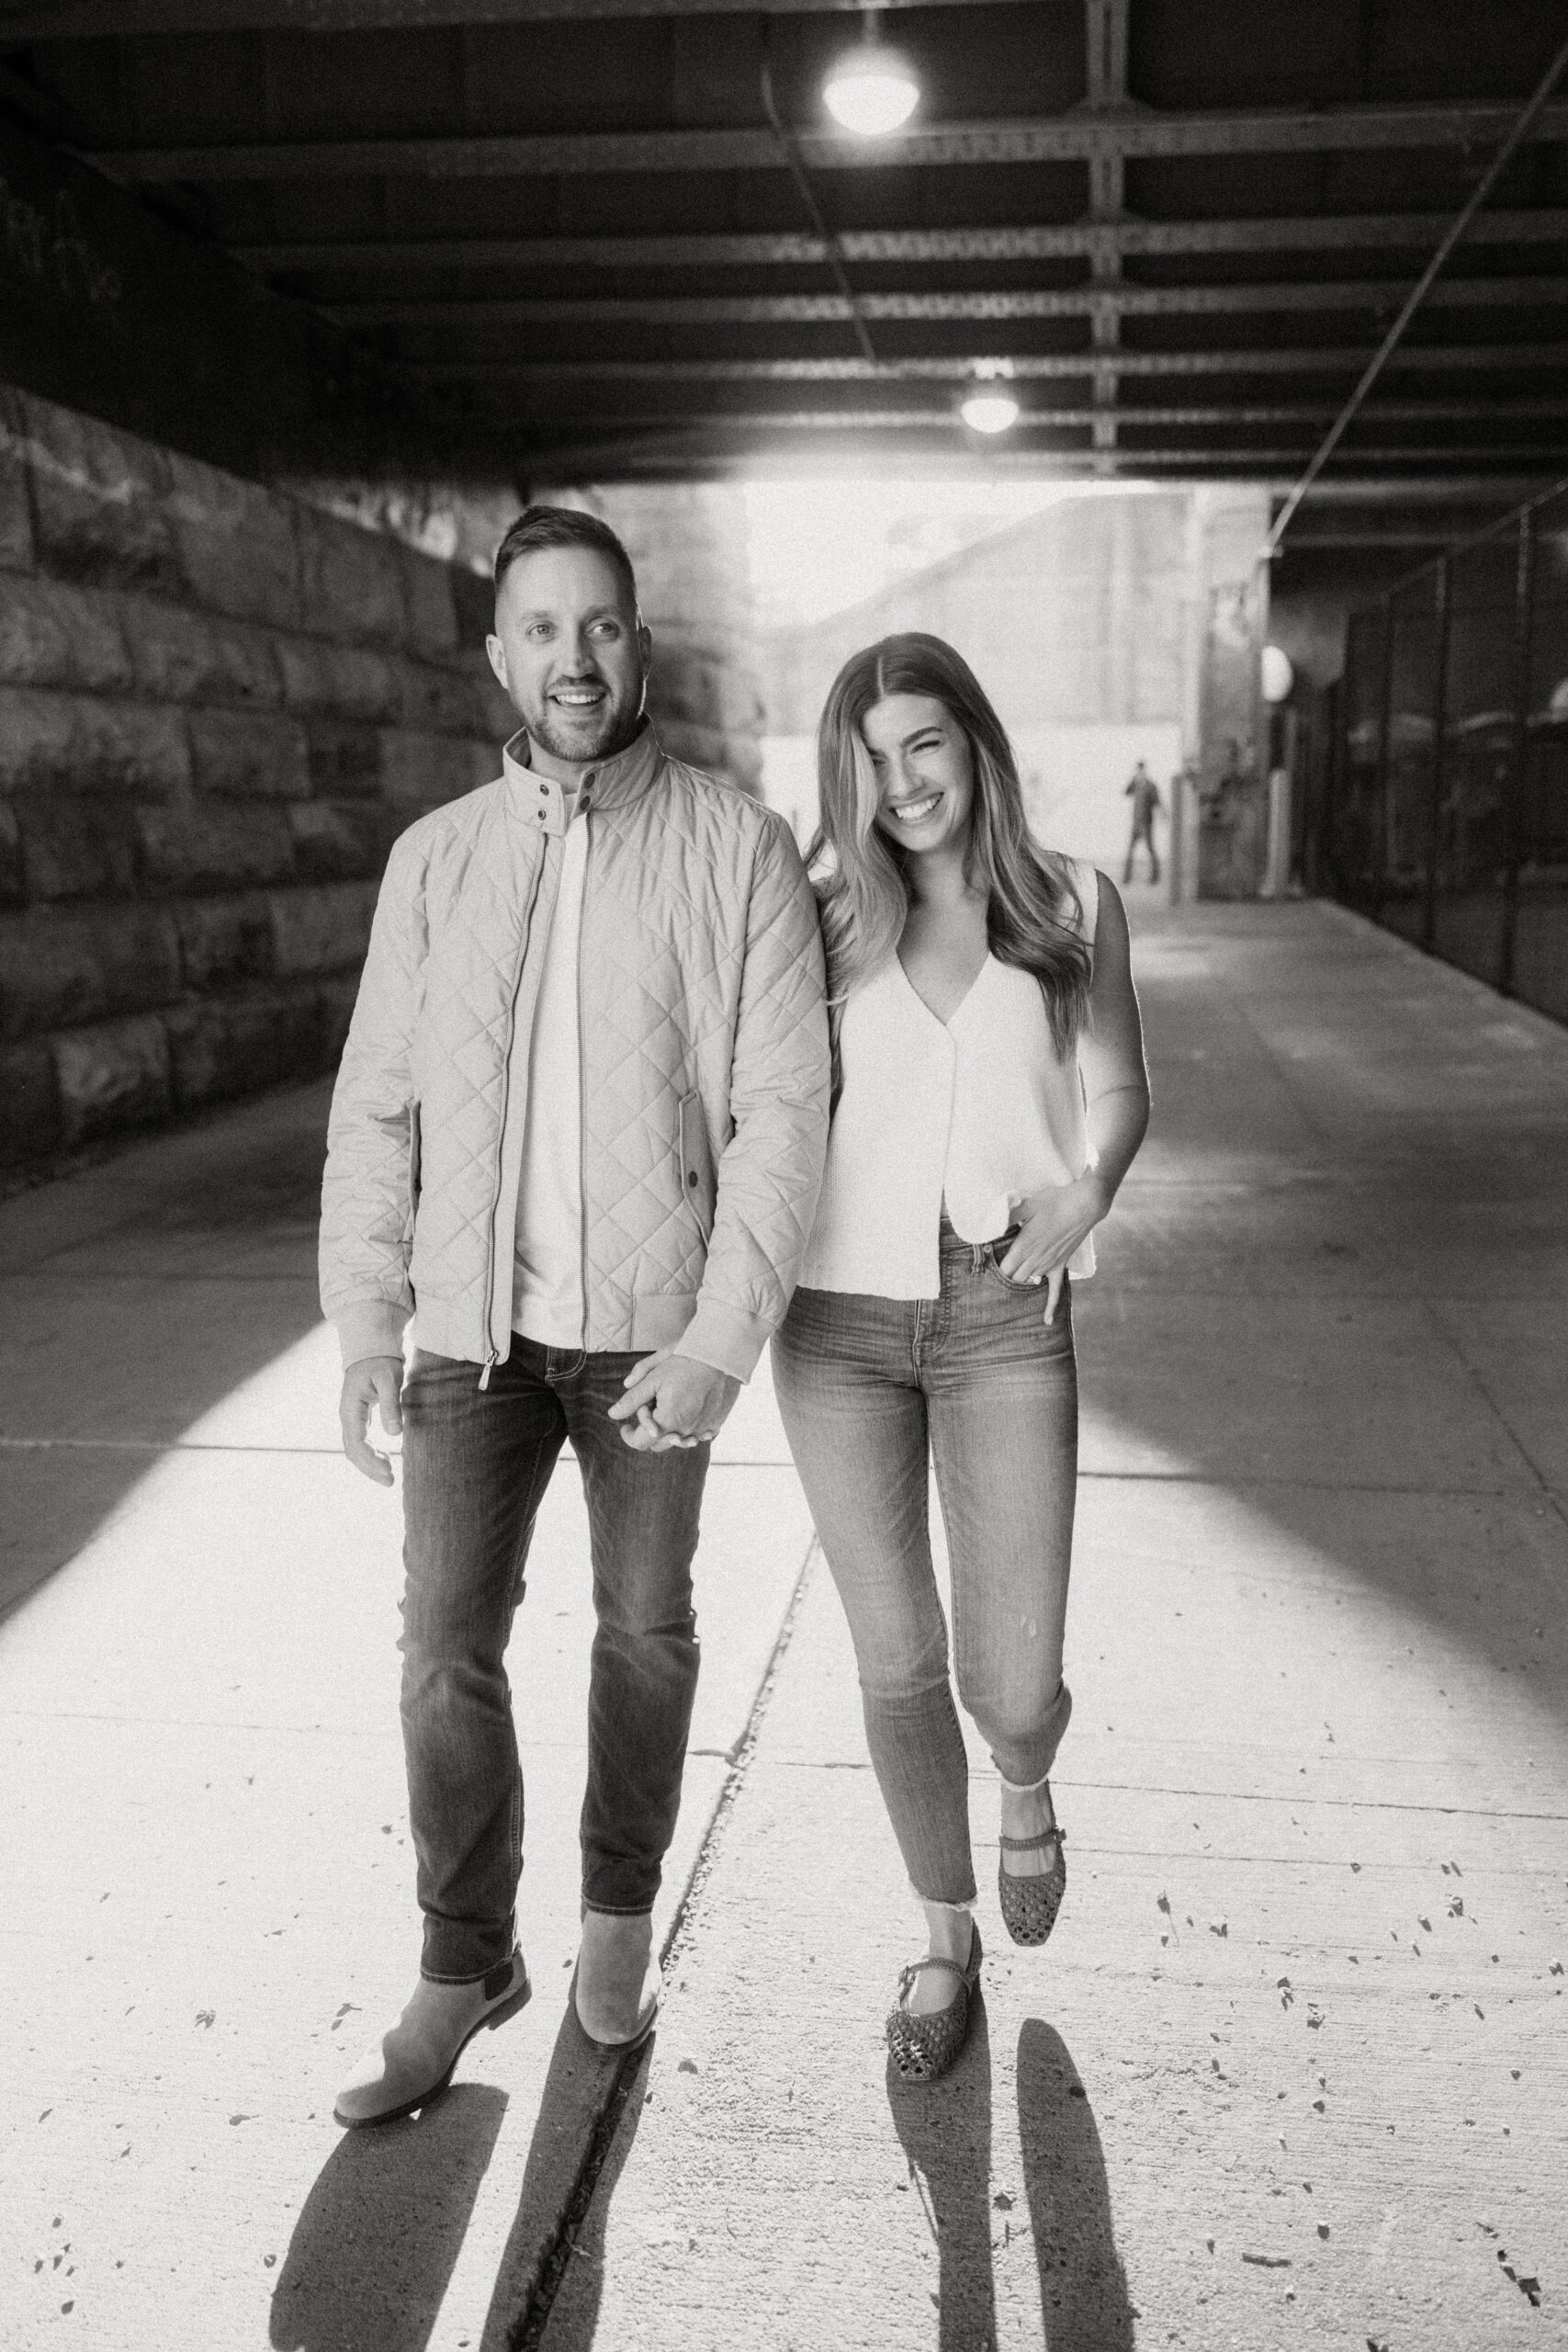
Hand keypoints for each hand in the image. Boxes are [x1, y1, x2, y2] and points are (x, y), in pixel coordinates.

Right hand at [340, 1354, 403, 1484]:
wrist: (372, 1347)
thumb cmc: (381, 1361)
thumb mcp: (389, 1379)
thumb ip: (391, 1405)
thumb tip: (395, 1434)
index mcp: (351, 1409)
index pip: (356, 1444)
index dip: (370, 1461)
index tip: (388, 1473)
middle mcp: (347, 1416)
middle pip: (353, 1451)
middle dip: (370, 1469)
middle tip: (391, 1482)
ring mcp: (352, 1417)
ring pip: (355, 1449)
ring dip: (370, 1464)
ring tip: (389, 1476)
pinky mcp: (359, 1417)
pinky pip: (361, 1441)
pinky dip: (371, 1454)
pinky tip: (385, 1459)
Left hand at [607, 1351, 740, 1451]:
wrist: (720, 1355)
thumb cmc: (684, 1363)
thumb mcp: (653, 1378)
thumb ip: (631, 1399)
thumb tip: (613, 1414)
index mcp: (667, 1421)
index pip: (640, 1442)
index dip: (628, 1436)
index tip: (625, 1426)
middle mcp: (686, 1431)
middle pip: (659, 1445)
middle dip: (648, 1432)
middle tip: (647, 1410)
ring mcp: (703, 1429)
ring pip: (679, 1442)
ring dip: (668, 1432)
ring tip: (666, 1410)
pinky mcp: (716, 1423)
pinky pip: (699, 1435)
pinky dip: (689, 1429)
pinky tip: (687, 1413)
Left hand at [996, 1173, 1111, 1322]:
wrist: (1084, 1205)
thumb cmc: (1055, 1202)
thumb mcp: (1027, 1204)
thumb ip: (1007, 1215)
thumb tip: (989, 1221)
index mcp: (1023, 1246)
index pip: (1003, 1269)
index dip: (992, 1273)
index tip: (981, 1274)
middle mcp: (1035, 1259)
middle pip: (1013, 1280)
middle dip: (1002, 1283)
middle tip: (990, 1286)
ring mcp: (1048, 1265)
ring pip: (1028, 1283)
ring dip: (1018, 1287)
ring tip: (1006, 1296)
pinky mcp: (1060, 1266)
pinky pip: (1056, 1290)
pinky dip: (1051, 1306)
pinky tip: (1047, 1321)